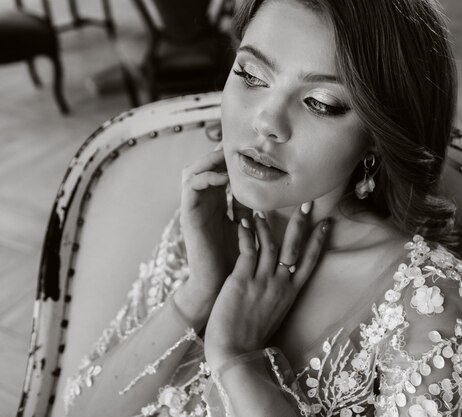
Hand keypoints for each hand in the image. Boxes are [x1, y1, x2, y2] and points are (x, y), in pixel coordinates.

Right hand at [178, 143, 249, 324]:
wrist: (218, 287)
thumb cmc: (234, 260)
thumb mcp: (246, 227)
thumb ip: (250, 208)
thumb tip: (268, 190)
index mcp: (216, 204)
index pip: (218, 170)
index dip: (229, 157)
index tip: (248, 147)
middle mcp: (203, 203)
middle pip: (204, 165)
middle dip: (218, 153)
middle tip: (236, 144)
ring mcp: (193, 209)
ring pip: (192, 171)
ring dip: (209, 160)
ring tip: (227, 154)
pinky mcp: (188, 217)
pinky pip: (190, 187)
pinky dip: (205, 178)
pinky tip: (224, 177)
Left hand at [203, 203, 330, 369]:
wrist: (236, 354)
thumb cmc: (251, 337)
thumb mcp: (273, 315)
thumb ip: (277, 296)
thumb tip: (279, 282)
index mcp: (290, 294)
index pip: (309, 261)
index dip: (318, 241)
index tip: (326, 223)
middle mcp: (280, 285)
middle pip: (295, 247)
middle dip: (302, 224)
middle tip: (307, 203)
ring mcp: (262, 282)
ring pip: (271, 245)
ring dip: (267, 225)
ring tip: (263, 208)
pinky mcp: (242, 281)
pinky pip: (248, 251)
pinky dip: (247, 235)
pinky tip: (243, 222)